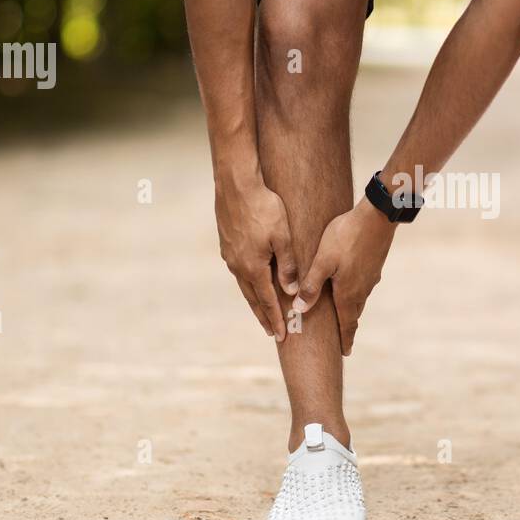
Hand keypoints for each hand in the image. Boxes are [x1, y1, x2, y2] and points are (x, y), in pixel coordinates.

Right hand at [214, 179, 298, 341]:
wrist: (236, 184)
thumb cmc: (264, 208)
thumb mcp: (282, 236)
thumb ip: (288, 265)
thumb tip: (292, 290)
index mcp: (253, 267)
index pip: (267, 300)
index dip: (275, 318)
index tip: (281, 335)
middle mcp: (238, 266)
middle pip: (253, 298)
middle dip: (264, 316)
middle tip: (272, 333)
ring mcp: (230, 255)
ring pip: (244, 285)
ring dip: (255, 300)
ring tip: (262, 312)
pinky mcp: (227, 244)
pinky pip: (239, 271)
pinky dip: (248, 283)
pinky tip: (252, 282)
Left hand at [293, 199, 395, 355]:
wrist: (378, 216)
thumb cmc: (346, 237)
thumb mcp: (323, 261)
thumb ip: (311, 285)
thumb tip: (299, 308)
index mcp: (349, 292)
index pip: (347, 324)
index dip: (345, 340)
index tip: (345, 353)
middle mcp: (363, 289)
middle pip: (353, 313)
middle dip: (347, 327)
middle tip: (343, 338)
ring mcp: (371, 276)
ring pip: (359, 298)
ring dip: (351, 308)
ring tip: (344, 312)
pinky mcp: (375, 264)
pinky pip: (363, 284)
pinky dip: (355, 291)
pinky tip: (351, 282)